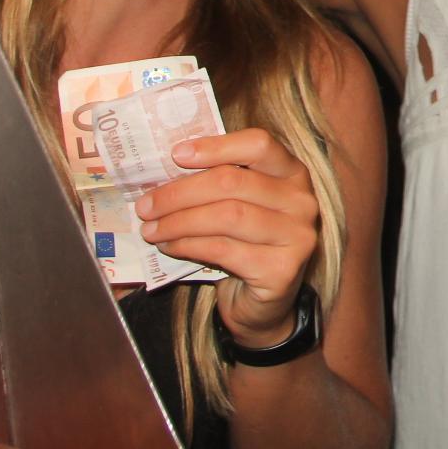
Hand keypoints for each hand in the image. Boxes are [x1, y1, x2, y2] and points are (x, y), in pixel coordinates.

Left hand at [135, 127, 320, 347]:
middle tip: (146, 205)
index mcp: (292, 172)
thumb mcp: (238, 204)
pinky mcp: (282, 269)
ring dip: (179, 222)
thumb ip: (217, 182)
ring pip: (227, 216)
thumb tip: (165, 168)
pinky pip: (224, 249)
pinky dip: (189, 246)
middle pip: (233, 182)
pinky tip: (169, 247)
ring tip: (151, 229)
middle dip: (180, 193)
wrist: (263, 304)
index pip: (259, 144)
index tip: (176, 155)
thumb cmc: (244, 243)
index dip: (216, 147)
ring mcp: (296, 236)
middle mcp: (302, 200)